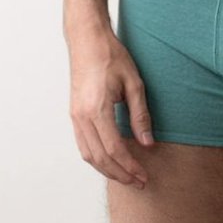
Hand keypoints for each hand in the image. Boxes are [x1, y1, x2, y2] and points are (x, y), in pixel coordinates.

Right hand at [68, 28, 154, 186]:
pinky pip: (83, 145)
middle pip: (99, 158)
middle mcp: (81, 117)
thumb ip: (140, 115)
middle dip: (120, 174)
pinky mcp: (74, 114)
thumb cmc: (111, 57)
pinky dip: (97, 158)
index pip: (114, 149)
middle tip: (139, 182)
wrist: (87, 41)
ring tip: (127, 176)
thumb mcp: (134, 83)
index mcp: (96, 109)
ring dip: (107, 170)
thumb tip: (148, 143)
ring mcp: (75, 117)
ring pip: (88, 155)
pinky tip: (111, 161)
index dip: (130, 166)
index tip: (144, 175)